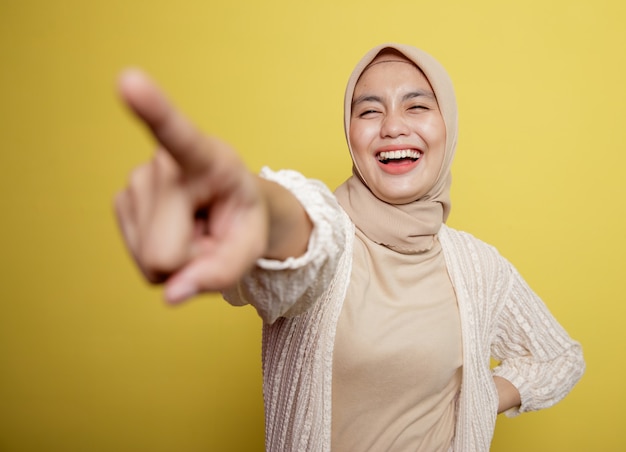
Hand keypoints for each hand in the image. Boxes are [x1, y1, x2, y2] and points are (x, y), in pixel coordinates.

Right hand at [114, 70, 269, 302]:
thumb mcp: (251, 246)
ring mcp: (135, 181)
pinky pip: (142, 260)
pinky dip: (165, 259)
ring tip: (197, 229)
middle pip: (165, 256)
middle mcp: (162, 164)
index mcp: (206, 159)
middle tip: (211, 236)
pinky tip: (177, 232)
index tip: (128, 81)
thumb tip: (170, 295)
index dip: (152, 110)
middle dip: (192, 262)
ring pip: (152, 263)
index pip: (176, 133)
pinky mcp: (122, 201)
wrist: (230, 207)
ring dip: (181, 259)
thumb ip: (221, 273)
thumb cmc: (243, 218)